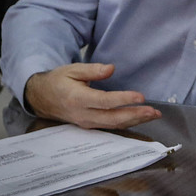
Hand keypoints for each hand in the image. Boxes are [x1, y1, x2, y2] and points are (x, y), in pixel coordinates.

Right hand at [24, 63, 160, 129]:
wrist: (42, 98)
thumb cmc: (58, 81)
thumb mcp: (72, 70)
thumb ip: (92, 70)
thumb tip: (111, 68)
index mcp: (77, 98)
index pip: (104, 101)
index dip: (123, 99)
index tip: (141, 96)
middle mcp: (83, 114)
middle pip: (112, 118)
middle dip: (135, 115)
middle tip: (154, 111)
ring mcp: (86, 123)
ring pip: (114, 125)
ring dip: (136, 121)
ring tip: (154, 115)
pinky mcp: (90, 126)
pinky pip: (111, 127)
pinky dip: (128, 123)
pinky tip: (141, 119)